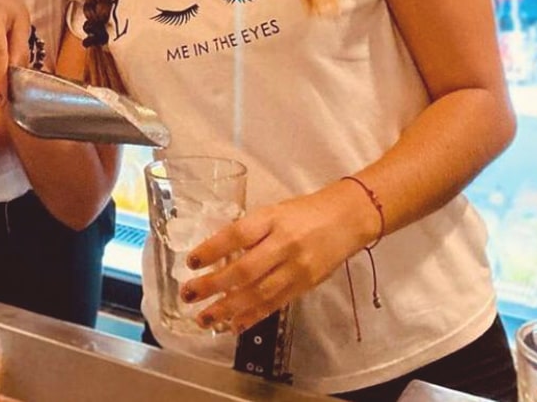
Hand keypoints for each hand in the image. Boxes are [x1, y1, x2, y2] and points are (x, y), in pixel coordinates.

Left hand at [179, 182, 370, 332]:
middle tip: (188, 295)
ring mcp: (296, 268)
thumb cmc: (303, 212)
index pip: (238, 234)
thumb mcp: (273, 211)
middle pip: (245, 270)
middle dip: (213, 285)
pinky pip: (275, 304)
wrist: (347, 219)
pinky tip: (234, 325)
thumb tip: (216, 255)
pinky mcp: (305, 286)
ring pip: (258, 293)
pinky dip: (252, 316)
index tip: (191, 262)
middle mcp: (284, 244)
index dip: (212, 249)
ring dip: (228, 309)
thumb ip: (249, 232)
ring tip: (205, 318)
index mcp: (272, 219)